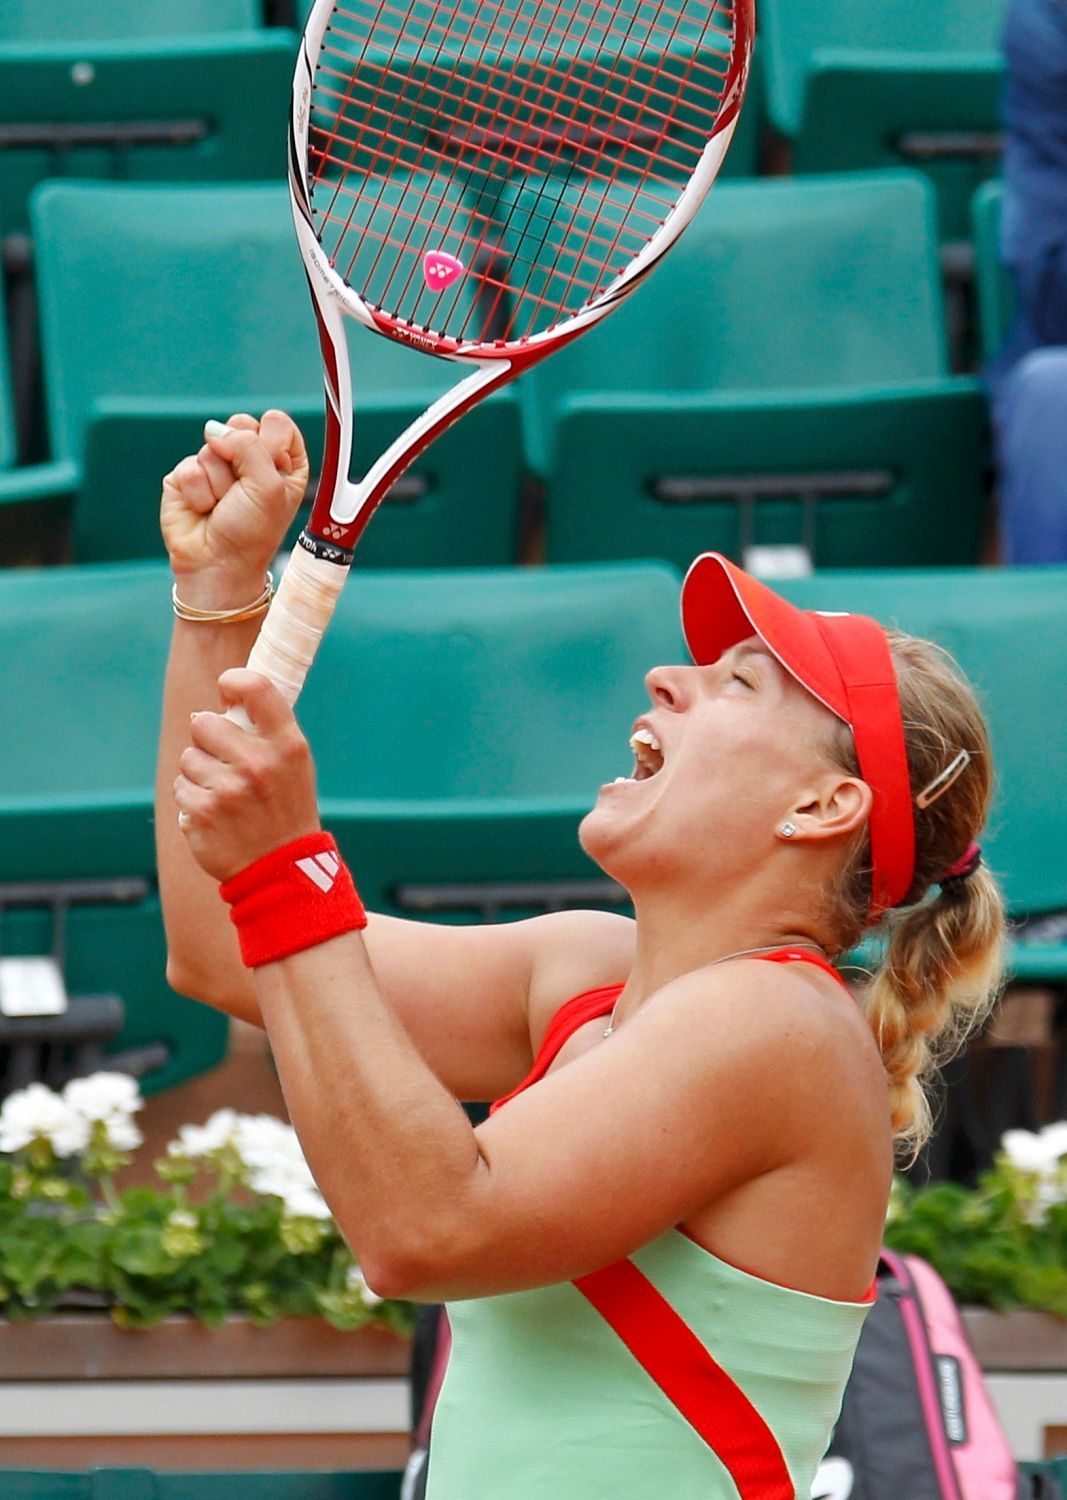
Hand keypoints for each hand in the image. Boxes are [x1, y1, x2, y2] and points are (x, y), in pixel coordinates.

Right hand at [161, 411, 309, 602]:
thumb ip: (250, 446)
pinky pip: (188, 466)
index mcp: (282, 462)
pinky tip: (204, 510)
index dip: (271, 443)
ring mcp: (217, 465)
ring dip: (220, 482)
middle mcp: (250, 460)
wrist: (218, 565)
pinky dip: (198, 492)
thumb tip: (215, 431)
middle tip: (244, 490)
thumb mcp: (269, 487)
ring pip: (212, 446)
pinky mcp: (187, 476)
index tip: (272, 471)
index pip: (277, 423)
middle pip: (241, 425)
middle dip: (241, 458)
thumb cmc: (252, 532)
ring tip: (224, 506)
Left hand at [174, 669, 320, 881]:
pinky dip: (193, 798)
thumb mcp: (295, 764)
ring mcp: (228, 790)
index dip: (233, 682)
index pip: (255, 686)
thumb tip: (214, 705)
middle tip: (227, 760)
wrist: (281, 869)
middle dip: (208, 738)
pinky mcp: (202, 813)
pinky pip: (180, 787)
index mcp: (287, 745)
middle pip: (203, 721)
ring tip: (226, 794)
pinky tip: (216, 814)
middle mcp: (258, 764)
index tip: (227, 692)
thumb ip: (265, 729)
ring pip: (188, 757)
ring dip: (200, 772)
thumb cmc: (286, 807)